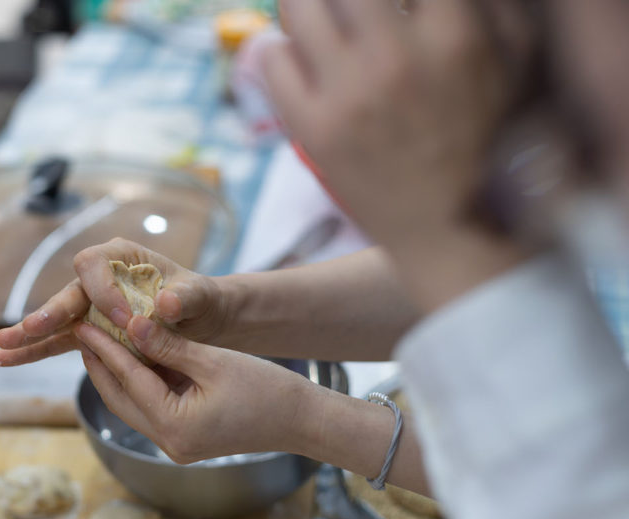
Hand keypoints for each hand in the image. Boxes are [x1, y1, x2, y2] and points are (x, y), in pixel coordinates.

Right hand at [0, 238, 227, 366]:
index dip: (104, 292)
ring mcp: (90, 306)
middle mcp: (99, 278)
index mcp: (121, 257)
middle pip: (68, 291)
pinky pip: (58, 341)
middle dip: (51, 311)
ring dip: (30, 335)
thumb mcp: (200, 296)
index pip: (96, 265)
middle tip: (36, 327)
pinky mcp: (88, 331)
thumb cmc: (200, 300)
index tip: (125, 321)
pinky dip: (36, 351)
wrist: (202, 322)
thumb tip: (165, 303)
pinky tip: (7, 360)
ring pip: (56, 320)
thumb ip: (186, 297)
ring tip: (2, 348)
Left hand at [73, 317, 317, 463]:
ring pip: (132, 404)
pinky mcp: (183, 439)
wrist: (301, 421)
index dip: (104, 348)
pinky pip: (150, 408)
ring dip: (116, 373)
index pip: (128, 380)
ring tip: (99, 340)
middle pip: (120, 399)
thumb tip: (130, 324)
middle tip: (82, 330)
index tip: (84, 323)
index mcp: (175, 427)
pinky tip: (131, 356)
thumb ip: (168, 345)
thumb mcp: (213, 361)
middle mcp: (168, 443)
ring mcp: (175, 444)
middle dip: (100, 364)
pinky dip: (138, 382)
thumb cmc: (266, 389)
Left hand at [265, 0, 532, 309]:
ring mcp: (348, 95)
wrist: (450, 227)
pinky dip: (281, 47)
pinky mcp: (312, 128)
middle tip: (348, 7)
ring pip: (298, 6)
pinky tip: (299, 54)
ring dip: (305, 4)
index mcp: (454, 36)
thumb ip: (486, 2)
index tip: (392, 2)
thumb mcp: (515, 59)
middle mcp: (395, 59)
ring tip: (319, 15)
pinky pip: (272, 58)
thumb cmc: (487, 139)